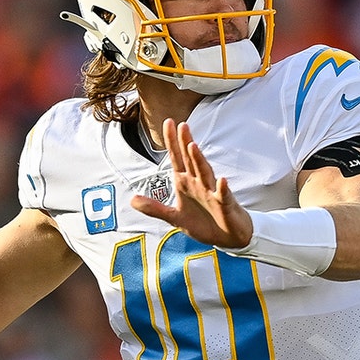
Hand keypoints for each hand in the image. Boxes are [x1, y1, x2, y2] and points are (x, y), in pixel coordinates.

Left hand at [130, 119, 252, 248]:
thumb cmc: (204, 223)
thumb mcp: (174, 217)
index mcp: (186, 183)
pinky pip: (223, 196)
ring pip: (205, 173)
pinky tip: (222, 181)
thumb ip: (154, 208)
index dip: (172, 142)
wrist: (227, 237)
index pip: (177, 159)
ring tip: (193, 146)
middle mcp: (199, 183)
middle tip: (182, 125)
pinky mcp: (225, 205)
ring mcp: (212, 193)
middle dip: (185, 143)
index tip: (168, 122)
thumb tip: (131, 199)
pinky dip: (222, 189)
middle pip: (191, 160)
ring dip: (199, 161)